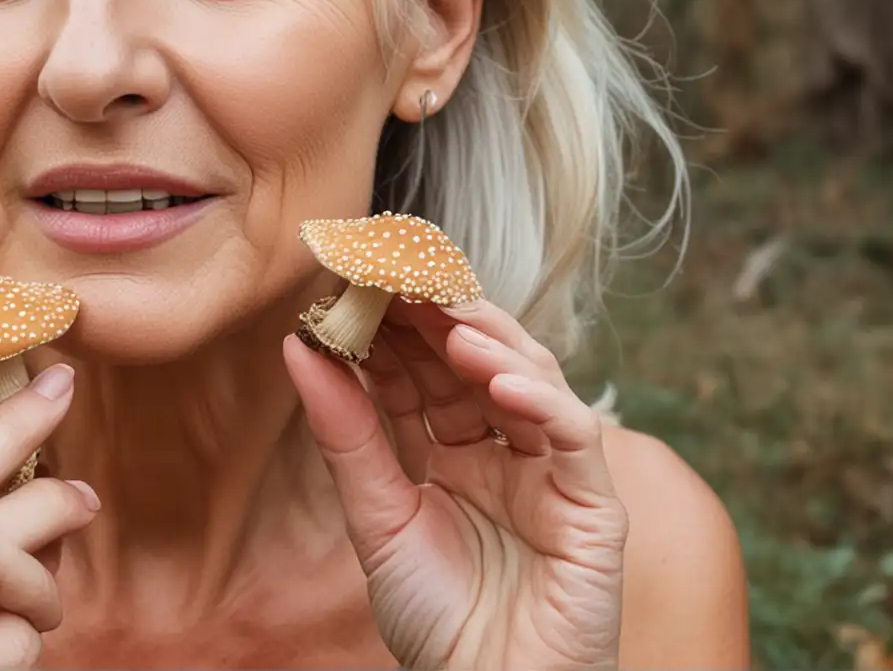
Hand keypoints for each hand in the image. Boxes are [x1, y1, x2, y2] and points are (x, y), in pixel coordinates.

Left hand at [285, 298, 627, 670]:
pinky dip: (539, 400)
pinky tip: (495, 378)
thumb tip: (298, 347)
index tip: (348, 278)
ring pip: (530, 380)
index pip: (421, 370)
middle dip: (436, 313)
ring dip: (489, 341)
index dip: (389, 325)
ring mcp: (552, 474)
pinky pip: (575, 437)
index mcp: (453, 454)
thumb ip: (345, 434)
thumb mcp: (376, 519)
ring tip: (443, 315)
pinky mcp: (594, 508)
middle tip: (398, 270)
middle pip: (474, 361)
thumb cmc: (437, 623)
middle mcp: (504, 453)